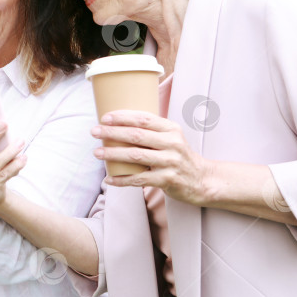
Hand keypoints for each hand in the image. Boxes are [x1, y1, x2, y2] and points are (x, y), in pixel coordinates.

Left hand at [91, 110, 212, 204]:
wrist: (202, 180)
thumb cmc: (179, 156)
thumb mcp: (172, 137)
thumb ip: (151, 131)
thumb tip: (118, 123)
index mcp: (171, 129)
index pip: (144, 119)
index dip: (123, 117)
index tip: (105, 117)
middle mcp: (172, 143)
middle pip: (136, 136)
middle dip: (112, 132)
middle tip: (94, 131)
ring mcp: (170, 162)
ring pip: (135, 156)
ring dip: (113, 154)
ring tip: (97, 153)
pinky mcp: (168, 180)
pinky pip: (140, 179)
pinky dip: (122, 179)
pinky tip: (109, 179)